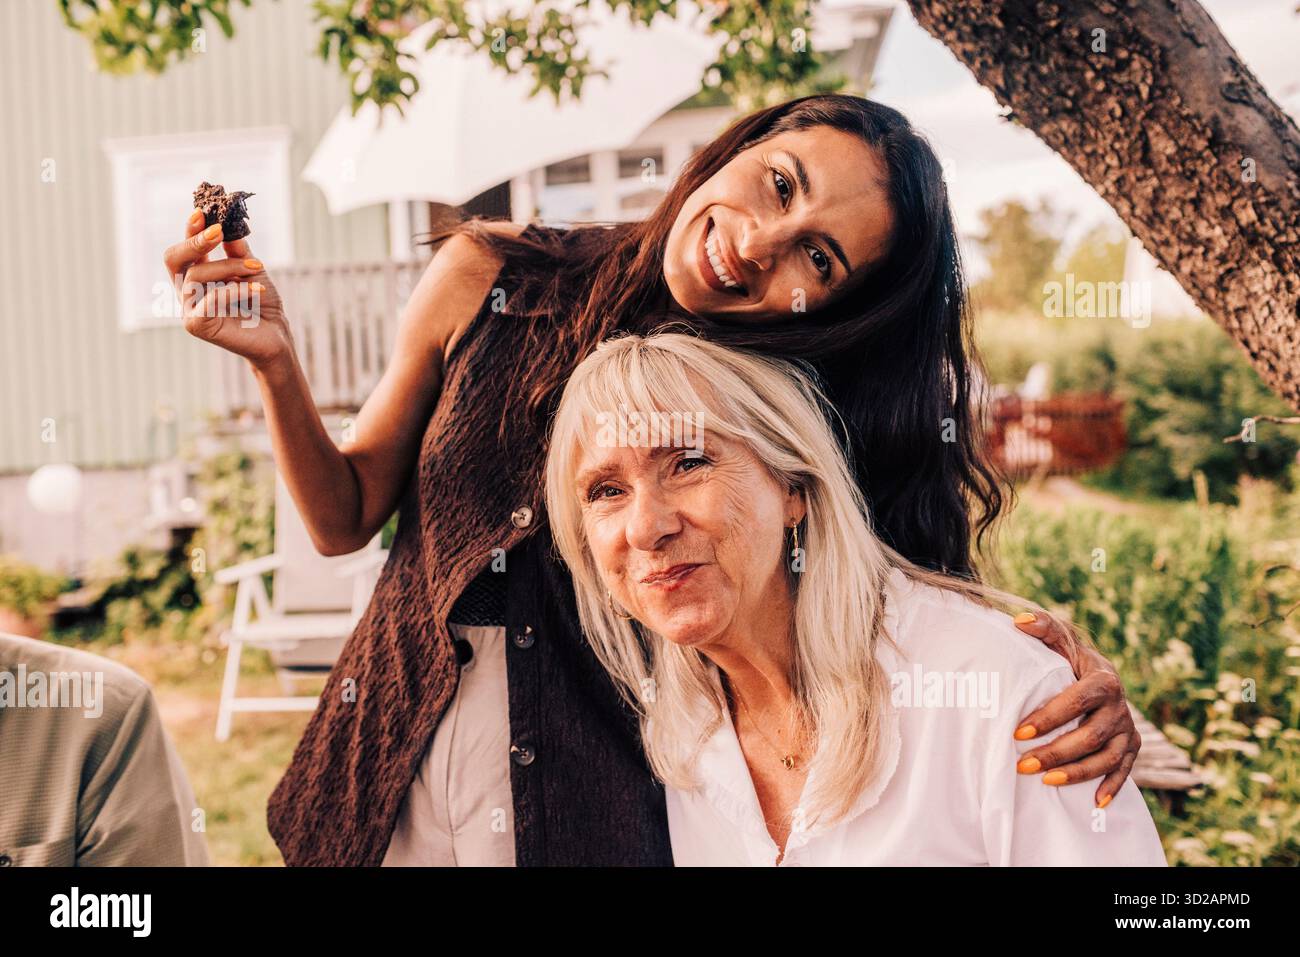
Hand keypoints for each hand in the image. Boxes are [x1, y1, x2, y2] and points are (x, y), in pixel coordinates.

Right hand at [163, 210, 292, 368]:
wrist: (276, 335)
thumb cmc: (262, 303)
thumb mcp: (252, 269)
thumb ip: (238, 250)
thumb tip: (228, 226)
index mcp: (195, 275)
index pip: (183, 249)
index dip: (189, 230)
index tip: (202, 212)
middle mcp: (187, 291)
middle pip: (173, 259)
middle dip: (194, 241)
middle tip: (218, 231)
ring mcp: (188, 309)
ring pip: (197, 275)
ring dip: (230, 266)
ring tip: (257, 267)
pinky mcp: (196, 325)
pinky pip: (208, 299)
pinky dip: (234, 289)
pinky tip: (257, 288)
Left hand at [1011, 612, 1140, 807]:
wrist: (1096, 674)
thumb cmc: (1069, 658)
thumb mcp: (1059, 641)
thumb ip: (1043, 628)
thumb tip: (1019, 622)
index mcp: (1104, 679)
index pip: (1077, 701)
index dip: (1050, 718)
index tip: (1019, 733)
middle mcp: (1121, 706)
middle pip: (1091, 736)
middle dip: (1057, 752)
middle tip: (1023, 764)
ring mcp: (1127, 728)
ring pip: (1107, 758)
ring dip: (1077, 772)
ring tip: (1046, 782)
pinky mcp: (1131, 746)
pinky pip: (1125, 770)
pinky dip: (1112, 787)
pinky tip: (1094, 802)